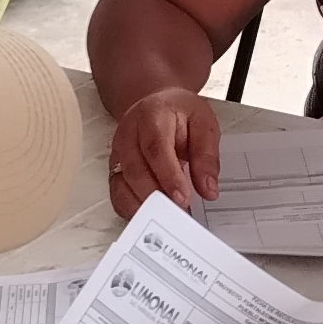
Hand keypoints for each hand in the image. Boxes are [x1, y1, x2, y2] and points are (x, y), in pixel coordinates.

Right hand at [108, 89, 224, 217]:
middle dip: (156, 196)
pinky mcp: (114, 168)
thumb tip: (208, 190)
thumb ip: (207, 156)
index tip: (184, 197)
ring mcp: (117, 152)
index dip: (168, 175)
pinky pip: (117, 193)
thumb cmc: (180, 113)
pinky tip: (152, 216)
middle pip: (135, 169)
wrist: (156, 104)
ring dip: (143, 206)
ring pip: (121, 184)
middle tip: (178, 214)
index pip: (156, 148)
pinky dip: (132, 209)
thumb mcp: (203, 124)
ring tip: (168, 219)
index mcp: (152, 115)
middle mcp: (128, 133)